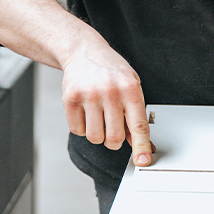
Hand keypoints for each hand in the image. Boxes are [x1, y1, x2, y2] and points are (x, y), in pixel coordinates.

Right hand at [60, 43, 152, 166]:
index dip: (141, 146)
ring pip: (95, 137)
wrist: (84, 51)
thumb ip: (134, 113)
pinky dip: (82, 127)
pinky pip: (77, 130)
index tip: (143, 161)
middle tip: (113, 131)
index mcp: (130, 88)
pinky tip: (86, 111)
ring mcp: (89, 95)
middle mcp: (111, 91)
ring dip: (98, 134)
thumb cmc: (111, 71)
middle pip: (114, 137)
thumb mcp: (131, 85)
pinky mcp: (71, 99)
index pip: (138, 125)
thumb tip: (138, 143)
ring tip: (99, 117)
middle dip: (114, 141)